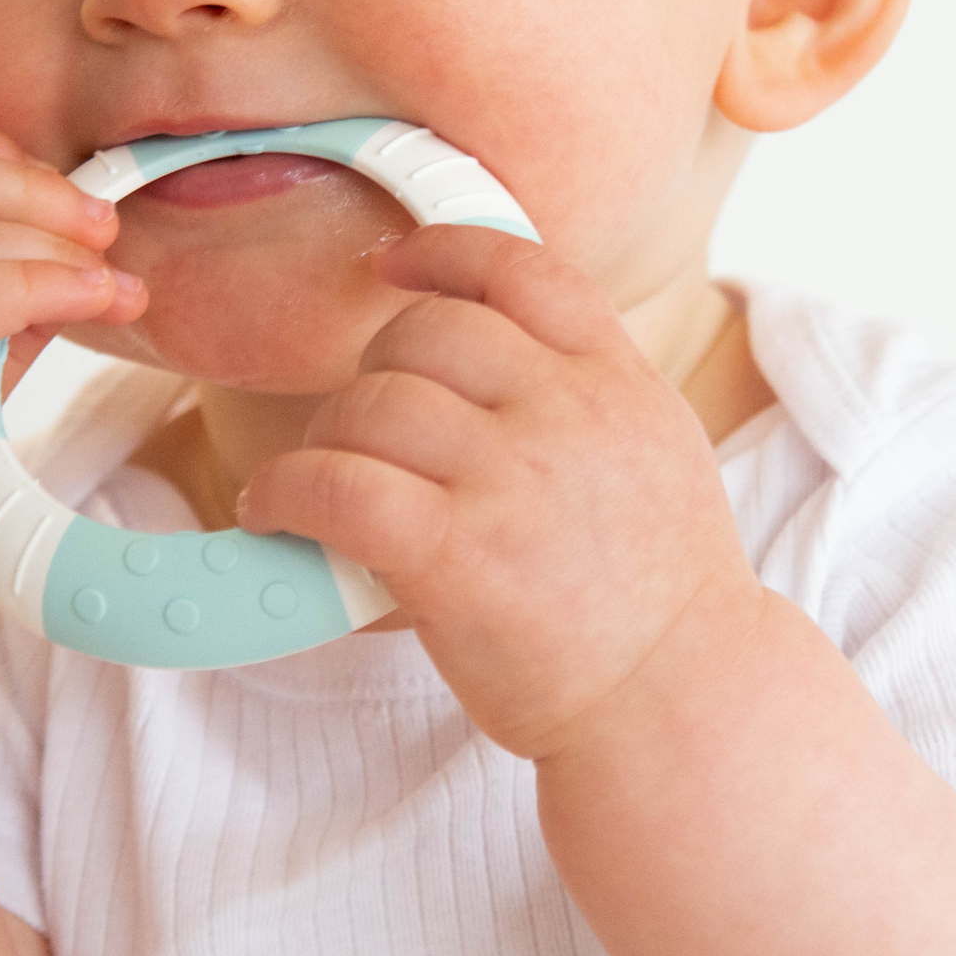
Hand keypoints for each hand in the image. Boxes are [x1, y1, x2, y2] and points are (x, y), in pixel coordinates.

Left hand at [238, 227, 759, 756]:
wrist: (678, 703)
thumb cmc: (655, 598)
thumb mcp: (656, 454)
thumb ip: (587, 392)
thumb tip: (494, 350)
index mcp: (616, 382)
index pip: (522, 269)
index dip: (443, 252)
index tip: (391, 263)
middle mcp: (565, 413)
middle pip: (426, 330)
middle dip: (376, 368)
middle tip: (366, 429)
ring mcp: (511, 480)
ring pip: (371, 402)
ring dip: (326, 436)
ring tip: (321, 484)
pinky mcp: (454, 555)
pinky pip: (334, 484)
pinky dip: (285, 491)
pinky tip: (276, 513)